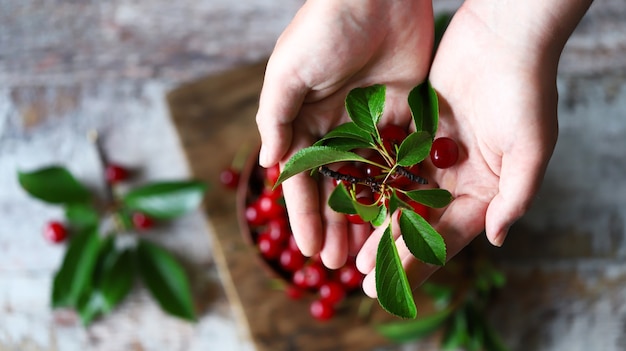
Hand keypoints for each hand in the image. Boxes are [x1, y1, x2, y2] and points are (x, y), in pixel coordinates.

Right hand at [255, 0, 434, 267]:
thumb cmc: (324, 28)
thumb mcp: (287, 70)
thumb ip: (276, 116)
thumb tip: (272, 162)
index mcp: (303, 121)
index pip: (301, 179)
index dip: (303, 215)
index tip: (309, 250)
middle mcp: (334, 129)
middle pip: (334, 188)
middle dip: (335, 225)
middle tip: (340, 263)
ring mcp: (369, 124)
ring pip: (369, 181)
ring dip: (368, 215)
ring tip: (370, 250)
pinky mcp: (403, 114)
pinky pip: (401, 157)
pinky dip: (401, 186)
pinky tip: (404, 214)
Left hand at [357, 4, 561, 296]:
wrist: (503, 34)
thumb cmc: (525, 90)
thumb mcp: (530, 148)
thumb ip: (514, 197)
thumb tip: (496, 240)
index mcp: (486, 189)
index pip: (447, 235)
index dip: (416, 260)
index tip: (386, 282)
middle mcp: (459, 177)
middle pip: (420, 222)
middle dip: (391, 249)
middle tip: (362, 275)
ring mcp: (435, 154)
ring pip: (399, 195)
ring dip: (376, 220)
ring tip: (348, 245)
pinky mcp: (416, 129)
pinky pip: (389, 160)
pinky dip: (371, 179)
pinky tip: (346, 197)